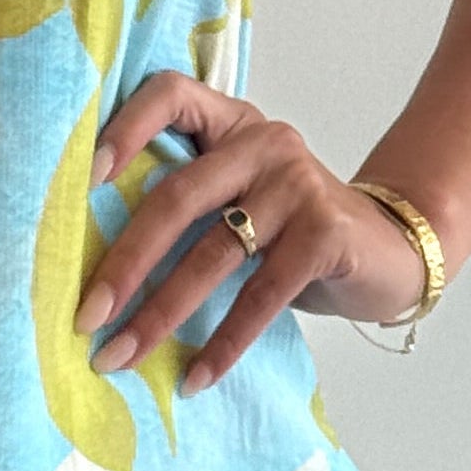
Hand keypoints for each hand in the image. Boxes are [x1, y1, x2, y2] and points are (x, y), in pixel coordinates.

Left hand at [72, 72, 427, 393]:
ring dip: (160, 313)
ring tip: (120, 356)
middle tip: (85, 317)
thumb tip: (92, 270)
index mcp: (229, 124)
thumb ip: (184, 207)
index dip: (123, 128)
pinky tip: (196, 376)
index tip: (82, 180)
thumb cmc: (290, 230)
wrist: (389, 251)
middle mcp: (262, 142)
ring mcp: (297, 184)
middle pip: (176, 196)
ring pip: (212, 253)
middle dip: (124, 263)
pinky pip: (260, 295)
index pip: (169, 94)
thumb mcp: (238, 200)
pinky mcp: (325, 232)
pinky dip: (224, 343)